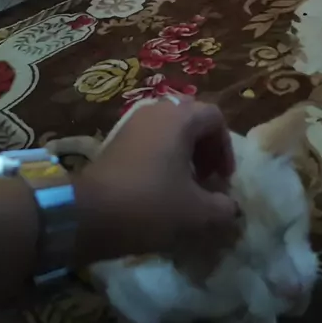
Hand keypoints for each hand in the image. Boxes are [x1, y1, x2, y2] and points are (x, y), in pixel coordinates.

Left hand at [74, 100, 236, 262]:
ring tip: (185, 184)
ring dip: (184, 151)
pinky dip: (163, 154)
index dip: (225, 147)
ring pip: (170, 127)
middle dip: (205, 147)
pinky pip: (150, 137)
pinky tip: (160, 185)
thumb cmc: (150, 204)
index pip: (215, 117)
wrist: (89, 212)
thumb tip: (231, 208)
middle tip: (206, 177)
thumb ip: (222, 207)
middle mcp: (157, 110)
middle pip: (192, 118)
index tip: (223, 178)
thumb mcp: (196, 213)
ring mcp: (133, 121)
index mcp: (180, 118)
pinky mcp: (117, 137)